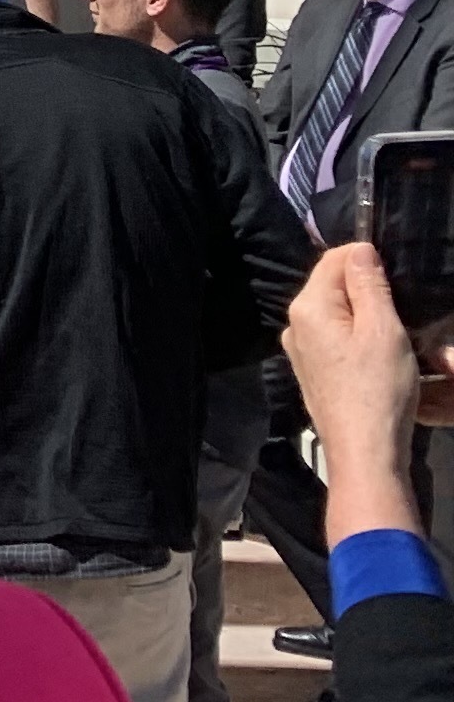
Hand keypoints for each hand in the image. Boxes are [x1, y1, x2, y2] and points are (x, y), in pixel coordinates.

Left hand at [284, 243, 453, 520]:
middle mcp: (295, 325)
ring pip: (340, 316)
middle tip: (405, 309)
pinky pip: (339, 341)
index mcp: (307, 308)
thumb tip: (360, 249)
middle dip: (371, 292)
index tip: (397, 276)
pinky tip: (385, 355)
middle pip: (335, 288)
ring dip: (371, 319)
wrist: (365, 452)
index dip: (367, 260)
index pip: (333, 260)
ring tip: (401, 334)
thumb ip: (369, 286)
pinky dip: (363, 340)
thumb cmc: (378, 389)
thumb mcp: (383, 329)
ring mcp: (302, 351)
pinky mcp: (315, 372)